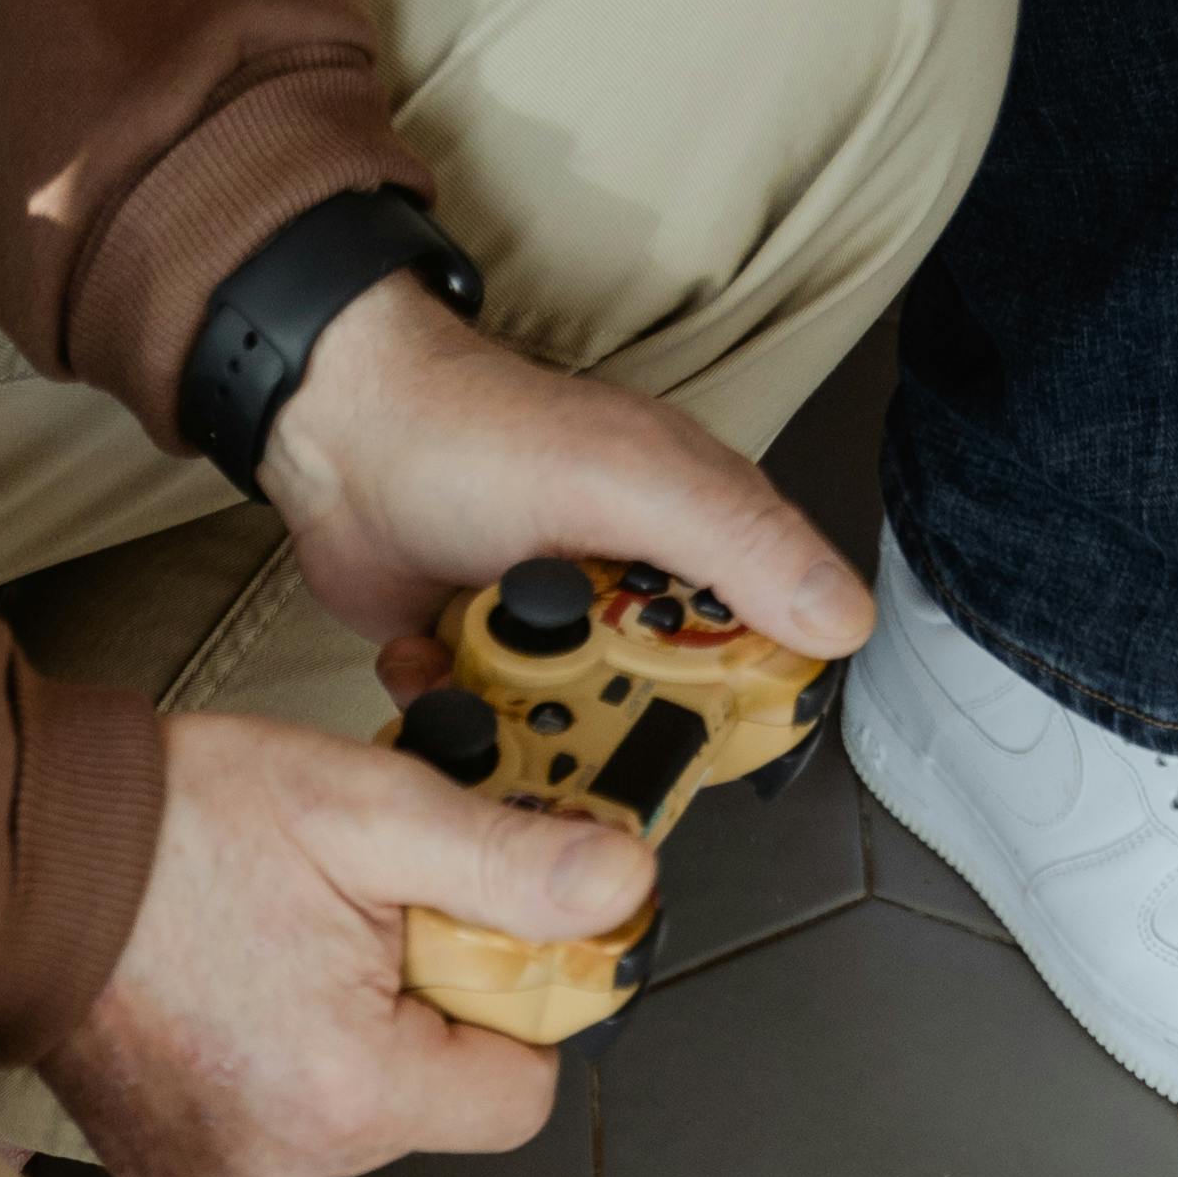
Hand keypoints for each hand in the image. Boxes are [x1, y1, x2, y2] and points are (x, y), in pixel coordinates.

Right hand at [38, 709, 646, 1176]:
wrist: (21, 855)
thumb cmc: (169, 831)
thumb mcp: (371, 811)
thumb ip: (511, 861)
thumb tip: (618, 890)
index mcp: (350, 1088)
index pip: (520, 1098)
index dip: (511, 1010)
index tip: (466, 943)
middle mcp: (286, 1157)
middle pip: (431, 1106)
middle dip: (418, 1016)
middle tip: (350, 927)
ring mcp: (221, 1174)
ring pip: (350, 1119)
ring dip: (340, 1040)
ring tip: (275, 954)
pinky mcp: (172, 1168)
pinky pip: (268, 1130)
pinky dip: (266, 1068)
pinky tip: (228, 997)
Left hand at [262, 272, 869, 680]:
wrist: (338, 438)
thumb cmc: (480, 432)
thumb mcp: (633, 481)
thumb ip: (739, 545)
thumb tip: (839, 619)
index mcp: (693, 541)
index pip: (760, 646)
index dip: (742, 708)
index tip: (701, 744)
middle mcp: (629, 594)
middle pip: (659, 711)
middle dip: (613, 734)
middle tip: (567, 716)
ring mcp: (552, 633)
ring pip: (569, 733)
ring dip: (526, 731)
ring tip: (490, 691)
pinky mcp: (480, 661)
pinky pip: (487, 732)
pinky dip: (456, 721)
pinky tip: (433, 673)